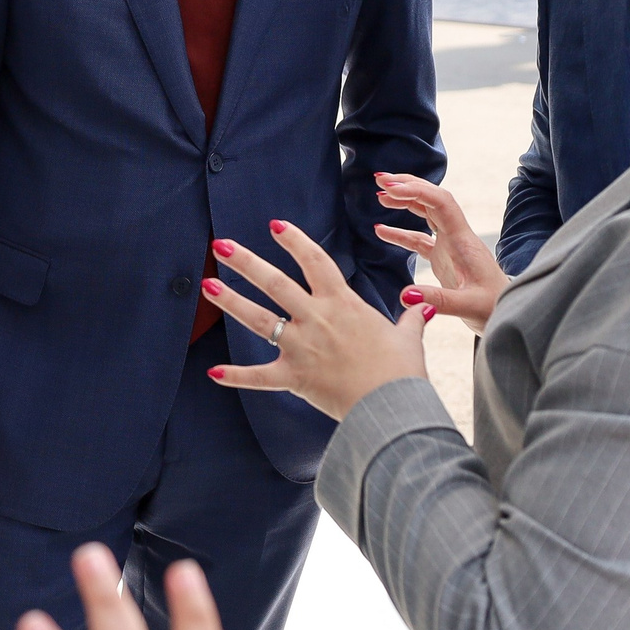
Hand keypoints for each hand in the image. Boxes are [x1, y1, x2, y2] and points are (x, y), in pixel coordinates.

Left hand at [206, 222, 428, 420]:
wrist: (393, 404)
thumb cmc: (402, 371)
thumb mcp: (409, 338)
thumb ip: (411, 319)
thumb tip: (423, 307)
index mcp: (343, 304)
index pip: (316, 262)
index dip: (295, 241)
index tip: (275, 225)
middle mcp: (317, 319)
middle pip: (276, 283)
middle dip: (246, 262)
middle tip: (221, 245)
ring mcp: (302, 347)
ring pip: (259, 319)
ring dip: (231, 301)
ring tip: (207, 285)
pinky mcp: (294, 377)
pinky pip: (259, 377)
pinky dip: (236, 376)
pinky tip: (213, 371)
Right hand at [373, 172, 506, 332]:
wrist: (508, 313)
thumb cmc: (493, 308)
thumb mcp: (468, 306)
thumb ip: (438, 300)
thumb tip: (405, 294)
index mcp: (463, 240)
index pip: (440, 202)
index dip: (415, 191)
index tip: (389, 189)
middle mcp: (458, 237)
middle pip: (432, 199)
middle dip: (408, 186)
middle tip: (380, 180)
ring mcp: (451, 247)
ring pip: (427, 214)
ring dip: (405, 202)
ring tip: (380, 196)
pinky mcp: (445, 260)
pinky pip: (420, 239)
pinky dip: (401, 232)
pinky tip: (381, 231)